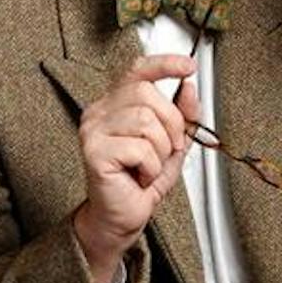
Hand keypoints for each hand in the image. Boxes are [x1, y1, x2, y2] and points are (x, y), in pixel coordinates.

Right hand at [73, 53, 197, 282]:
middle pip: (147, 94)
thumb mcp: (171, 145)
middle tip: (167, 150)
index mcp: (115, 104)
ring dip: (160, 151)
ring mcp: (92, 130)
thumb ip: (183, 117)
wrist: (120, 218)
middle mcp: (99, 111)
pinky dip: (150, 167)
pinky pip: (140, 148)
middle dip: (171, 124)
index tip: (188, 65)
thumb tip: (189, 88)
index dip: (164, 64)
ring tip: (149, 167)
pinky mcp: (93, 151)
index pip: (138, 71)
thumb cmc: (139, 182)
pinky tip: (139, 177)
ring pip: (146, 121)